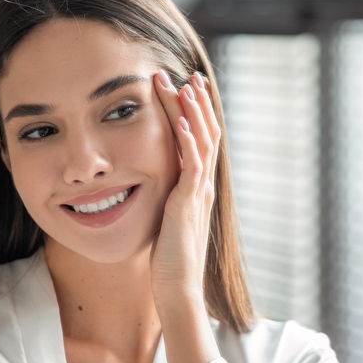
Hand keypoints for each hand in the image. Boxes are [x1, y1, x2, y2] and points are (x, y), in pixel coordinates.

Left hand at [150, 70, 219, 300]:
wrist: (178, 287)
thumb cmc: (168, 260)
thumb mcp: (166, 220)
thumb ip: (166, 200)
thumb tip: (156, 189)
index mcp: (196, 187)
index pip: (202, 141)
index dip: (197, 114)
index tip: (187, 89)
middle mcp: (202, 186)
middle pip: (206, 134)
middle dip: (196, 103)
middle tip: (188, 75)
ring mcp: (197, 193)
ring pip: (202, 143)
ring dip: (192, 113)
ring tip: (183, 85)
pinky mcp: (188, 203)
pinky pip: (192, 167)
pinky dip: (189, 143)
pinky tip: (182, 124)